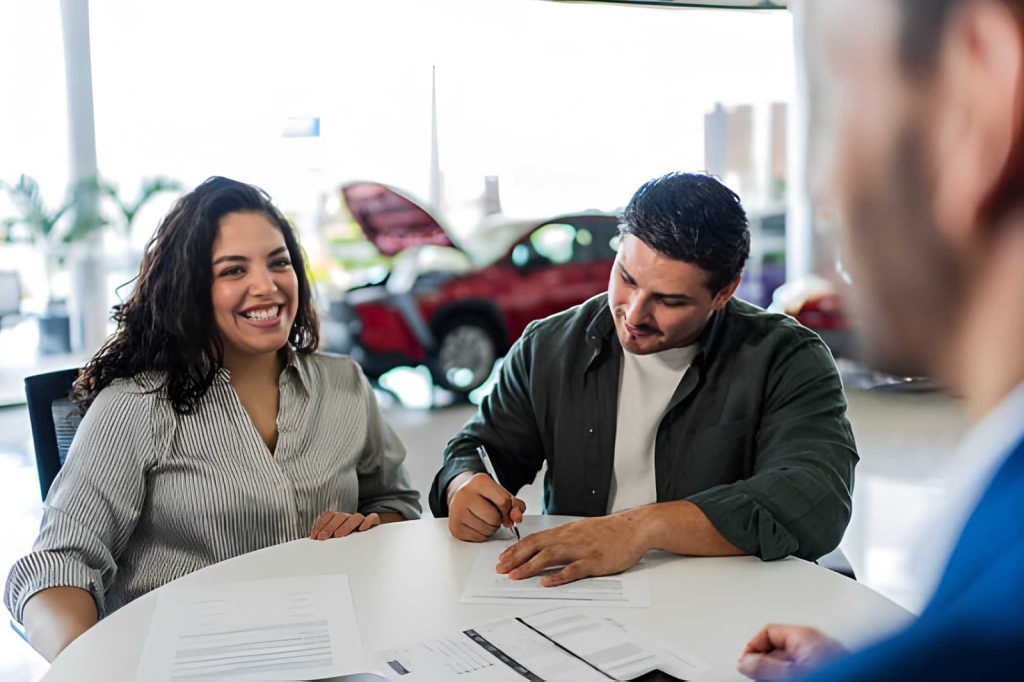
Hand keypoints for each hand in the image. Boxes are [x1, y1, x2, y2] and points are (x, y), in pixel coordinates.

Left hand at [309, 511, 380, 539]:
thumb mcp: (334, 540)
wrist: (369, 541)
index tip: (314, 536)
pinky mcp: (374, 524)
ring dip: (346, 525)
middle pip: (340, 516)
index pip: (329, 516)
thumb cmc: (347, 541)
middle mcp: (349, 518)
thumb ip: (326, 539)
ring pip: (355, 517)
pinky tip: (362, 529)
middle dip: (329, 527)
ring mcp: (361, 520)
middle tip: (323, 537)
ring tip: (338, 536)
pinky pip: (372, 518)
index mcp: (339, 519)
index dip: (320, 525)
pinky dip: (368, 521)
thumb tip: (313, 542)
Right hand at [448, 473, 525, 541]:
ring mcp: (457, 511)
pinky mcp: (455, 527)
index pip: (503, 502)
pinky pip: (478, 538)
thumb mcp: (501, 493)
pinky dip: (482, 535)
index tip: (505, 511)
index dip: (508, 510)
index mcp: (479, 481)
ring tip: (484, 519)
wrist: (459, 495)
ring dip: (491, 528)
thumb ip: (515, 505)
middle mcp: (465, 494)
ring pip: (487, 530)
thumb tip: (516, 517)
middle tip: (492, 514)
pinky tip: (477, 524)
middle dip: (498, 520)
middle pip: (494, 518)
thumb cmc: (482, 495)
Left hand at [496, 513, 647, 585]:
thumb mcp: (582, 530)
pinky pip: (573, 569)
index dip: (517, 548)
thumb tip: (547, 547)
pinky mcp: (594, 561)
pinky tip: (546, 582)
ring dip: (530, 566)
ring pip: (550, 556)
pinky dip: (558, 576)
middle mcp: (569, 538)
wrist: (634, 527)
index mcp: (565, 531)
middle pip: (536, 546)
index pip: (534, 538)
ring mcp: (581, 549)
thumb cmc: (609, 531)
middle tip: (500, 569)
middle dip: (516, 557)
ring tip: (515, 576)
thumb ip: (564, 539)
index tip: (503, 558)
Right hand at [737, 624, 845, 679]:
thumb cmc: (838, 674)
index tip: (746, 664)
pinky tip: (793, 680)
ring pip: (790, 659)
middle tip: (757, 676)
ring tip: (774, 680)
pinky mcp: (833, 667)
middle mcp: (816, 642)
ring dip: (778, 671)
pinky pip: (803, 666)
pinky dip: (793, 674)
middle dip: (765, 661)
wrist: (863, 680)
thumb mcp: (791, 672)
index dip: (752, 647)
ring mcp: (825, 655)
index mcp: (805, 635)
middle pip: (778, 645)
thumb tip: (746, 662)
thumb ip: (765, 666)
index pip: (767, 631)